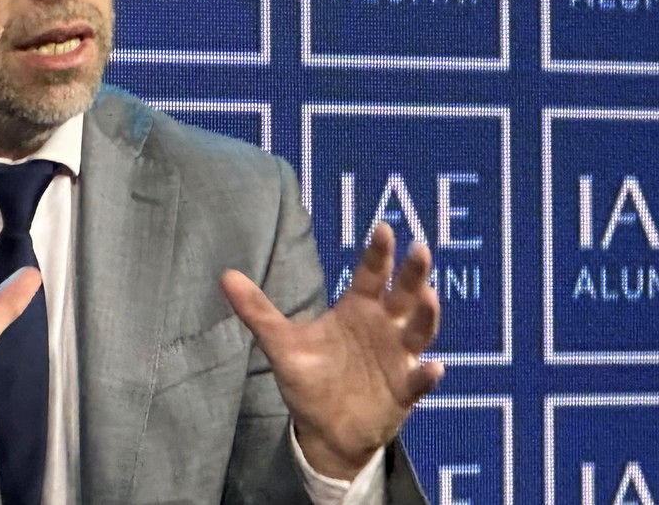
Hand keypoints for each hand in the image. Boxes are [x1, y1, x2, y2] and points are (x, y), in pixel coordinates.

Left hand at [220, 222, 443, 479]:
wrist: (325, 430)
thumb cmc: (309, 379)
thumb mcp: (281, 344)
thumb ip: (257, 310)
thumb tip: (225, 275)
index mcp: (358, 308)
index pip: (371, 274)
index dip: (378, 252)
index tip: (383, 228)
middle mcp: (384, 326)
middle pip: (403, 293)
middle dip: (412, 273)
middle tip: (419, 249)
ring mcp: (398, 358)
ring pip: (419, 331)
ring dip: (425, 315)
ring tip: (427, 297)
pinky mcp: (405, 390)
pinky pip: (419, 381)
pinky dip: (427, 375)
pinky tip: (432, 368)